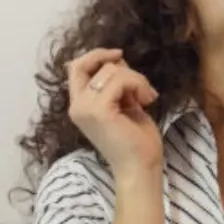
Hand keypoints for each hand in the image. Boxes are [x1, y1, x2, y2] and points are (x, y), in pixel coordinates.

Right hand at [67, 48, 163, 186]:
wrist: (140, 168)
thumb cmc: (135, 141)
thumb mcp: (124, 103)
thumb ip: (115, 83)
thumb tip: (117, 59)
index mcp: (79, 106)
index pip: (75, 67)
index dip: (95, 55)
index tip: (119, 56)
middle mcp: (77, 106)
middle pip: (92, 64)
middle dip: (121, 68)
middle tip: (140, 88)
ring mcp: (85, 108)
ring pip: (111, 70)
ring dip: (136, 79)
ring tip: (146, 98)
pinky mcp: (99, 110)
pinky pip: (121, 80)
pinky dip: (139, 85)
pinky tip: (147, 101)